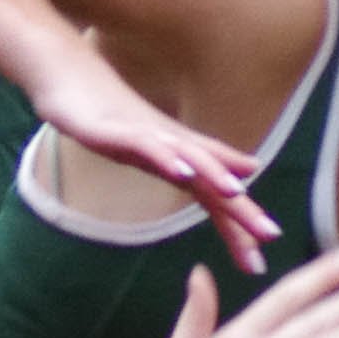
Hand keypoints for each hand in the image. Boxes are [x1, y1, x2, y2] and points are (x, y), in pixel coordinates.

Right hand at [19, 51, 277, 271]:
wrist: (68, 74)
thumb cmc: (109, 116)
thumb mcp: (152, 150)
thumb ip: (188, 165)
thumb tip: (234, 176)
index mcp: (179, 159)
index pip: (215, 198)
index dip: (237, 228)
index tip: (257, 263)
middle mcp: (172, 147)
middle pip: (212, 179)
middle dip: (241, 209)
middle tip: (270, 236)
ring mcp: (147, 136)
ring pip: (188, 157)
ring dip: (214, 175)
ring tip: (238, 195)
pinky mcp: (118, 129)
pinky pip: (146, 144)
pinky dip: (166, 157)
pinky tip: (181, 171)